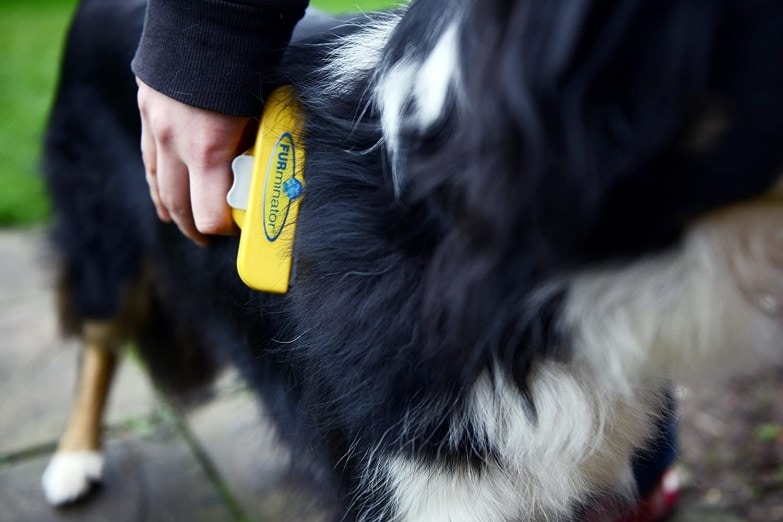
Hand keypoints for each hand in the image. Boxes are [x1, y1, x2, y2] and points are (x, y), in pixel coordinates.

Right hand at [136, 78, 251, 245]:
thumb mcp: (263, 113)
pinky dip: (157, 180)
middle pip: (179, 206)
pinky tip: (162, 191)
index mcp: (208, 149)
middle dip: (196, 227)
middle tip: (210, 237)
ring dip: (172, 208)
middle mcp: (175, 143)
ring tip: (184, 223)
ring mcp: (156, 125)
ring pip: (158, 183)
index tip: (239, 228)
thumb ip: (259, 146)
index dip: (225, 228)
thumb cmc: (245, 64)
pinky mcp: (148, 108)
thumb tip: (267, 170)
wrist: (208, 16)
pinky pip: (149, 156)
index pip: (209, 215)